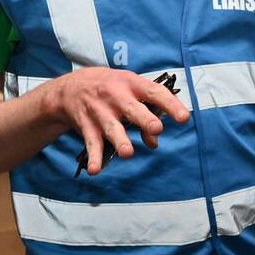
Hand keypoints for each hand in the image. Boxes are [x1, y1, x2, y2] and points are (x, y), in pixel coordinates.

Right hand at [38, 68, 191, 174]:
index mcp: (132, 84)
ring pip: (111, 127)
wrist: (71, 87)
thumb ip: (146, 114)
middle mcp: (116, 96)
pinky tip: (95, 170)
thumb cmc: (110, 88)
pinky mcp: (86, 126)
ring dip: (120, 141)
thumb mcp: (129, 92)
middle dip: (145, 119)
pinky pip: (91, 143)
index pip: (154, 92)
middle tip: (157, 129)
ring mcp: (100, 111)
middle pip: (132, 109)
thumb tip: (155, 142)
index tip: (184, 117)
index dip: (170, 104)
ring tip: (128, 153)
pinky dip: (94, 157)